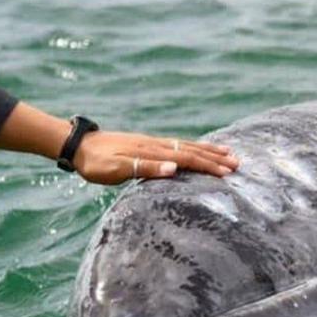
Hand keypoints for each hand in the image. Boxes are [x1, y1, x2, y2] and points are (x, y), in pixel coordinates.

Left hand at [72, 131, 238, 184]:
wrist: (78, 146)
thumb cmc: (95, 163)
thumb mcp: (116, 169)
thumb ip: (145, 168)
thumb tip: (174, 169)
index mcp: (152, 152)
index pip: (187, 158)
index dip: (208, 165)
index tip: (228, 172)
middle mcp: (156, 144)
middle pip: (192, 150)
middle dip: (215, 157)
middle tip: (238, 163)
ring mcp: (153, 143)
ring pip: (187, 146)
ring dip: (208, 150)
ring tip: (227, 152)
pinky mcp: (148, 145)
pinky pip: (178, 145)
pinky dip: (194, 147)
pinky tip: (198, 149)